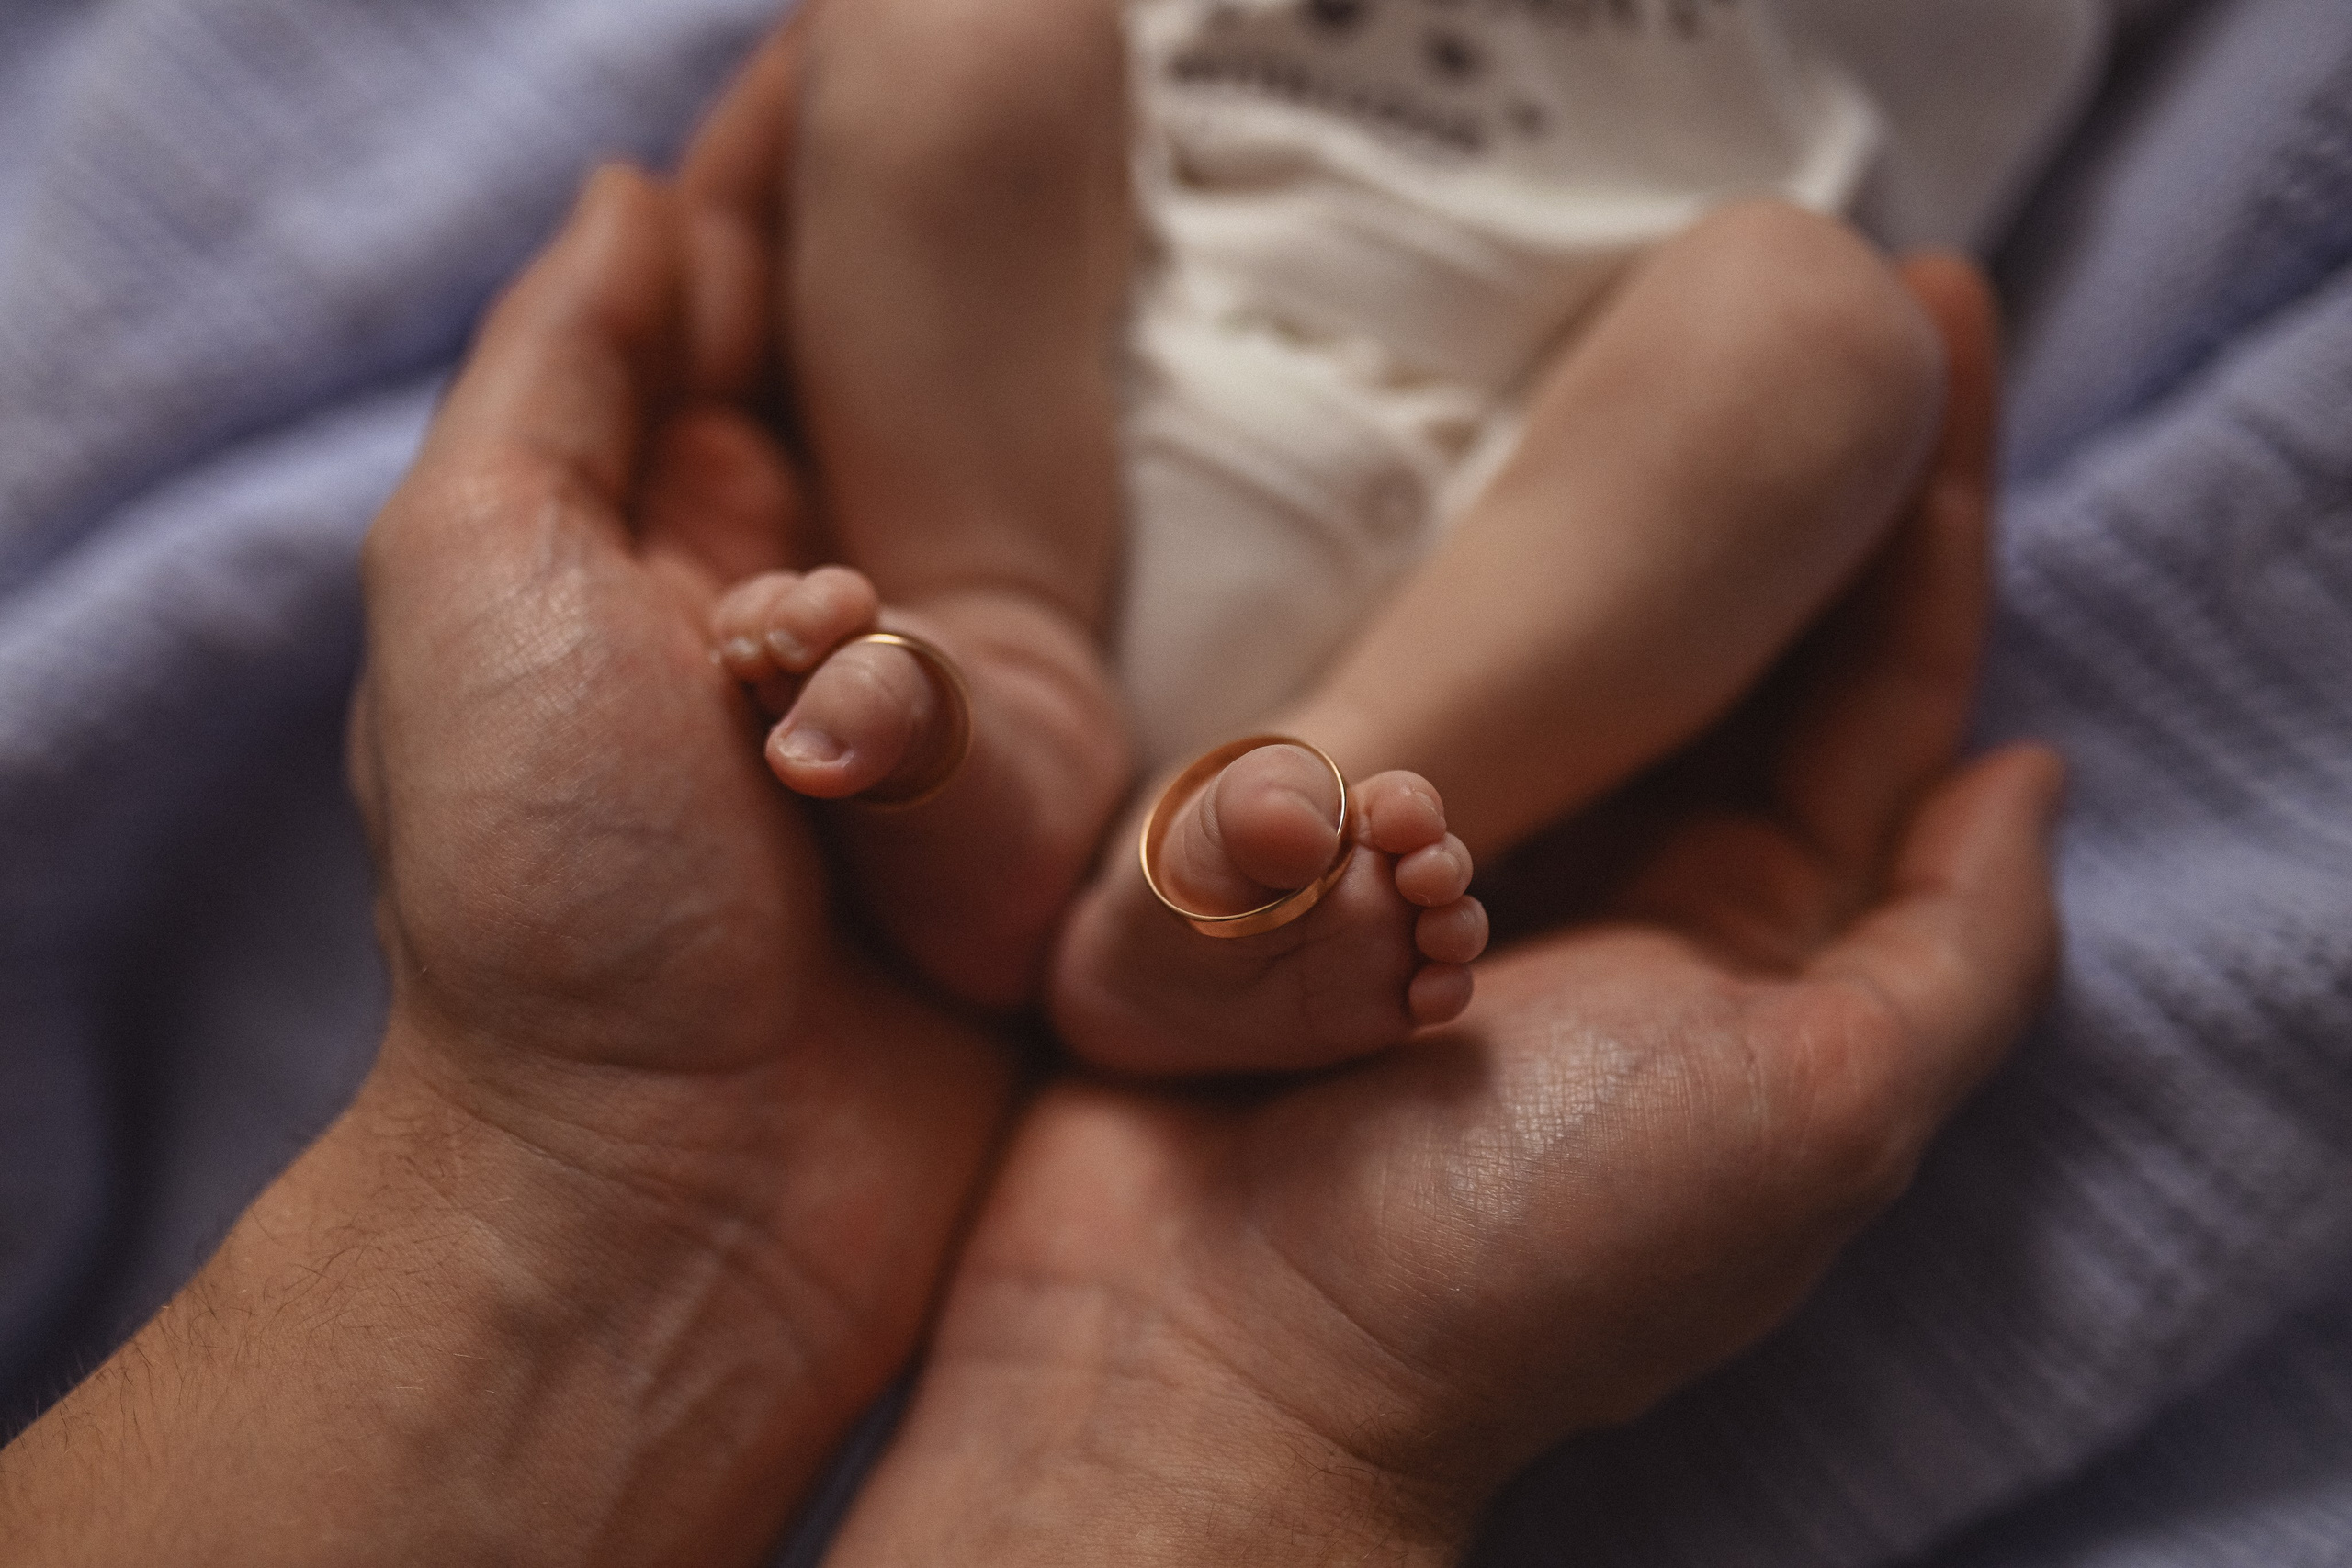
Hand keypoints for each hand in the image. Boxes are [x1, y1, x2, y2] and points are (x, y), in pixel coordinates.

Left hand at [0, 30, 1013, 1566]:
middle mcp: (795, 591)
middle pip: (892, 361)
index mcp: (651, 524)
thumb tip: (635, 191)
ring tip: (1146, 232)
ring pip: (1016, 486)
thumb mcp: (480, 586)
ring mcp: (927, 698)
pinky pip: (1105, 639)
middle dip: (964, 230)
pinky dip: (1148, 557)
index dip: (805, 151)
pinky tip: (1220, 453)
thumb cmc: (557, 900)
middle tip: (1061, 96)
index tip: (882, 37)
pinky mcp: (1033, 801)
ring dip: (1061, 383)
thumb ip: (561, 378)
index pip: (736, 281)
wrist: (687, 1196)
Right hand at [826, 258, 2062, 1563]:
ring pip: (1567, 642)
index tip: (1943, 326)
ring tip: (1633, 327)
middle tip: (1798, 282)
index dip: (1930, 521)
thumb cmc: (1513, 1255)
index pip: (1884, 701)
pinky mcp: (1311, 847)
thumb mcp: (1814, 1116)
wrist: (1203, 1347)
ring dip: (1609, 499)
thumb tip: (2030, 769)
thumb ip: (1950, 949)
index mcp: (1762, 957)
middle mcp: (1624, 902)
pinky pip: (1400, 674)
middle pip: (1731, 641)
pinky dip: (1438, 577)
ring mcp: (1458, 868)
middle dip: (1775, 473)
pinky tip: (1451, 453)